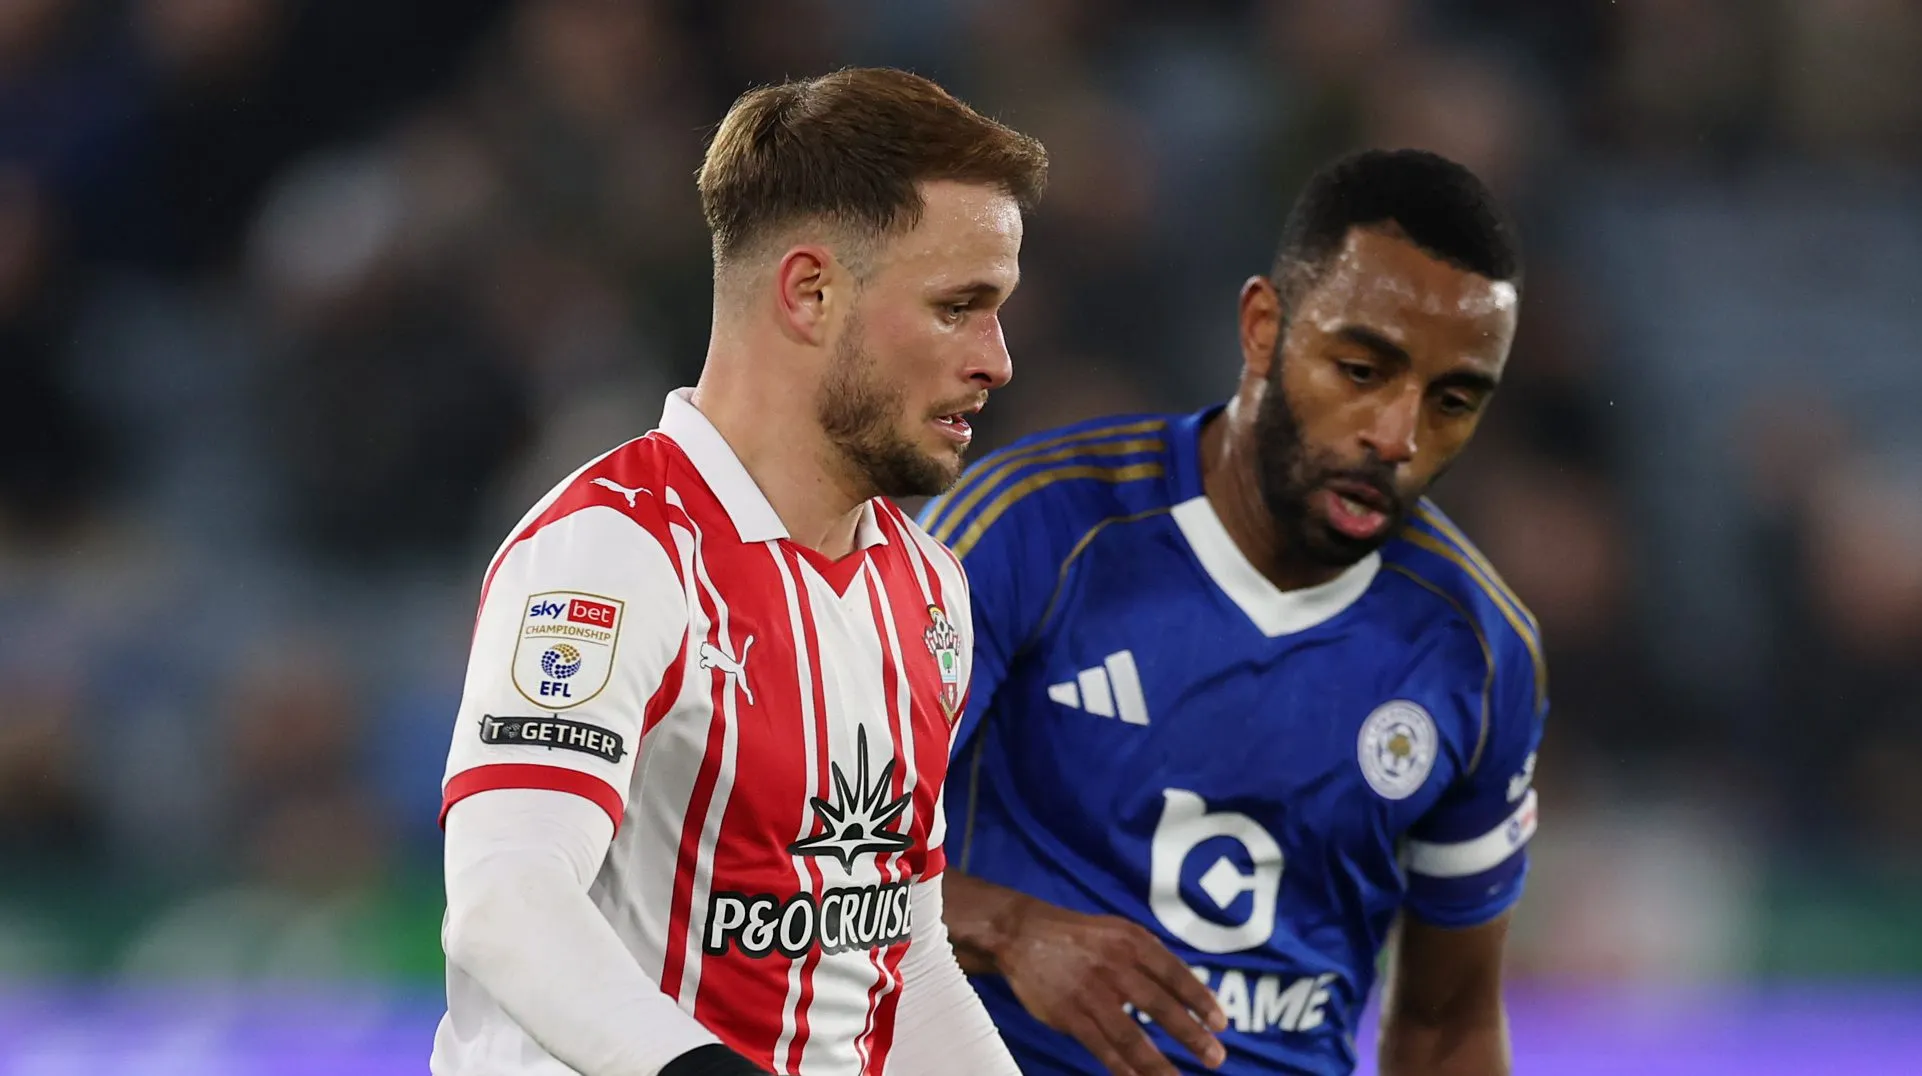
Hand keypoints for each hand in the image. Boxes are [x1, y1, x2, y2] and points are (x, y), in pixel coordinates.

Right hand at [998, 900, 1226, 1074]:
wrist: (1024, 934)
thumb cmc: (1083, 937)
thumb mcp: (1121, 932)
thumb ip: (1153, 959)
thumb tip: (1193, 992)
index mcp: (1132, 943)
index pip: (1175, 974)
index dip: (1200, 1000)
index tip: (1220, 1025)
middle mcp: (1114, 966)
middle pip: (1159, 1006)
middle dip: (1191, 1035)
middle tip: (1216, 1058)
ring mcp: (1090, 993)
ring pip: (1130, 1035)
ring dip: (1158, 1063)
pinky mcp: (1068, 1015)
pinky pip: (1100, 1047)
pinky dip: (1121, 1068)